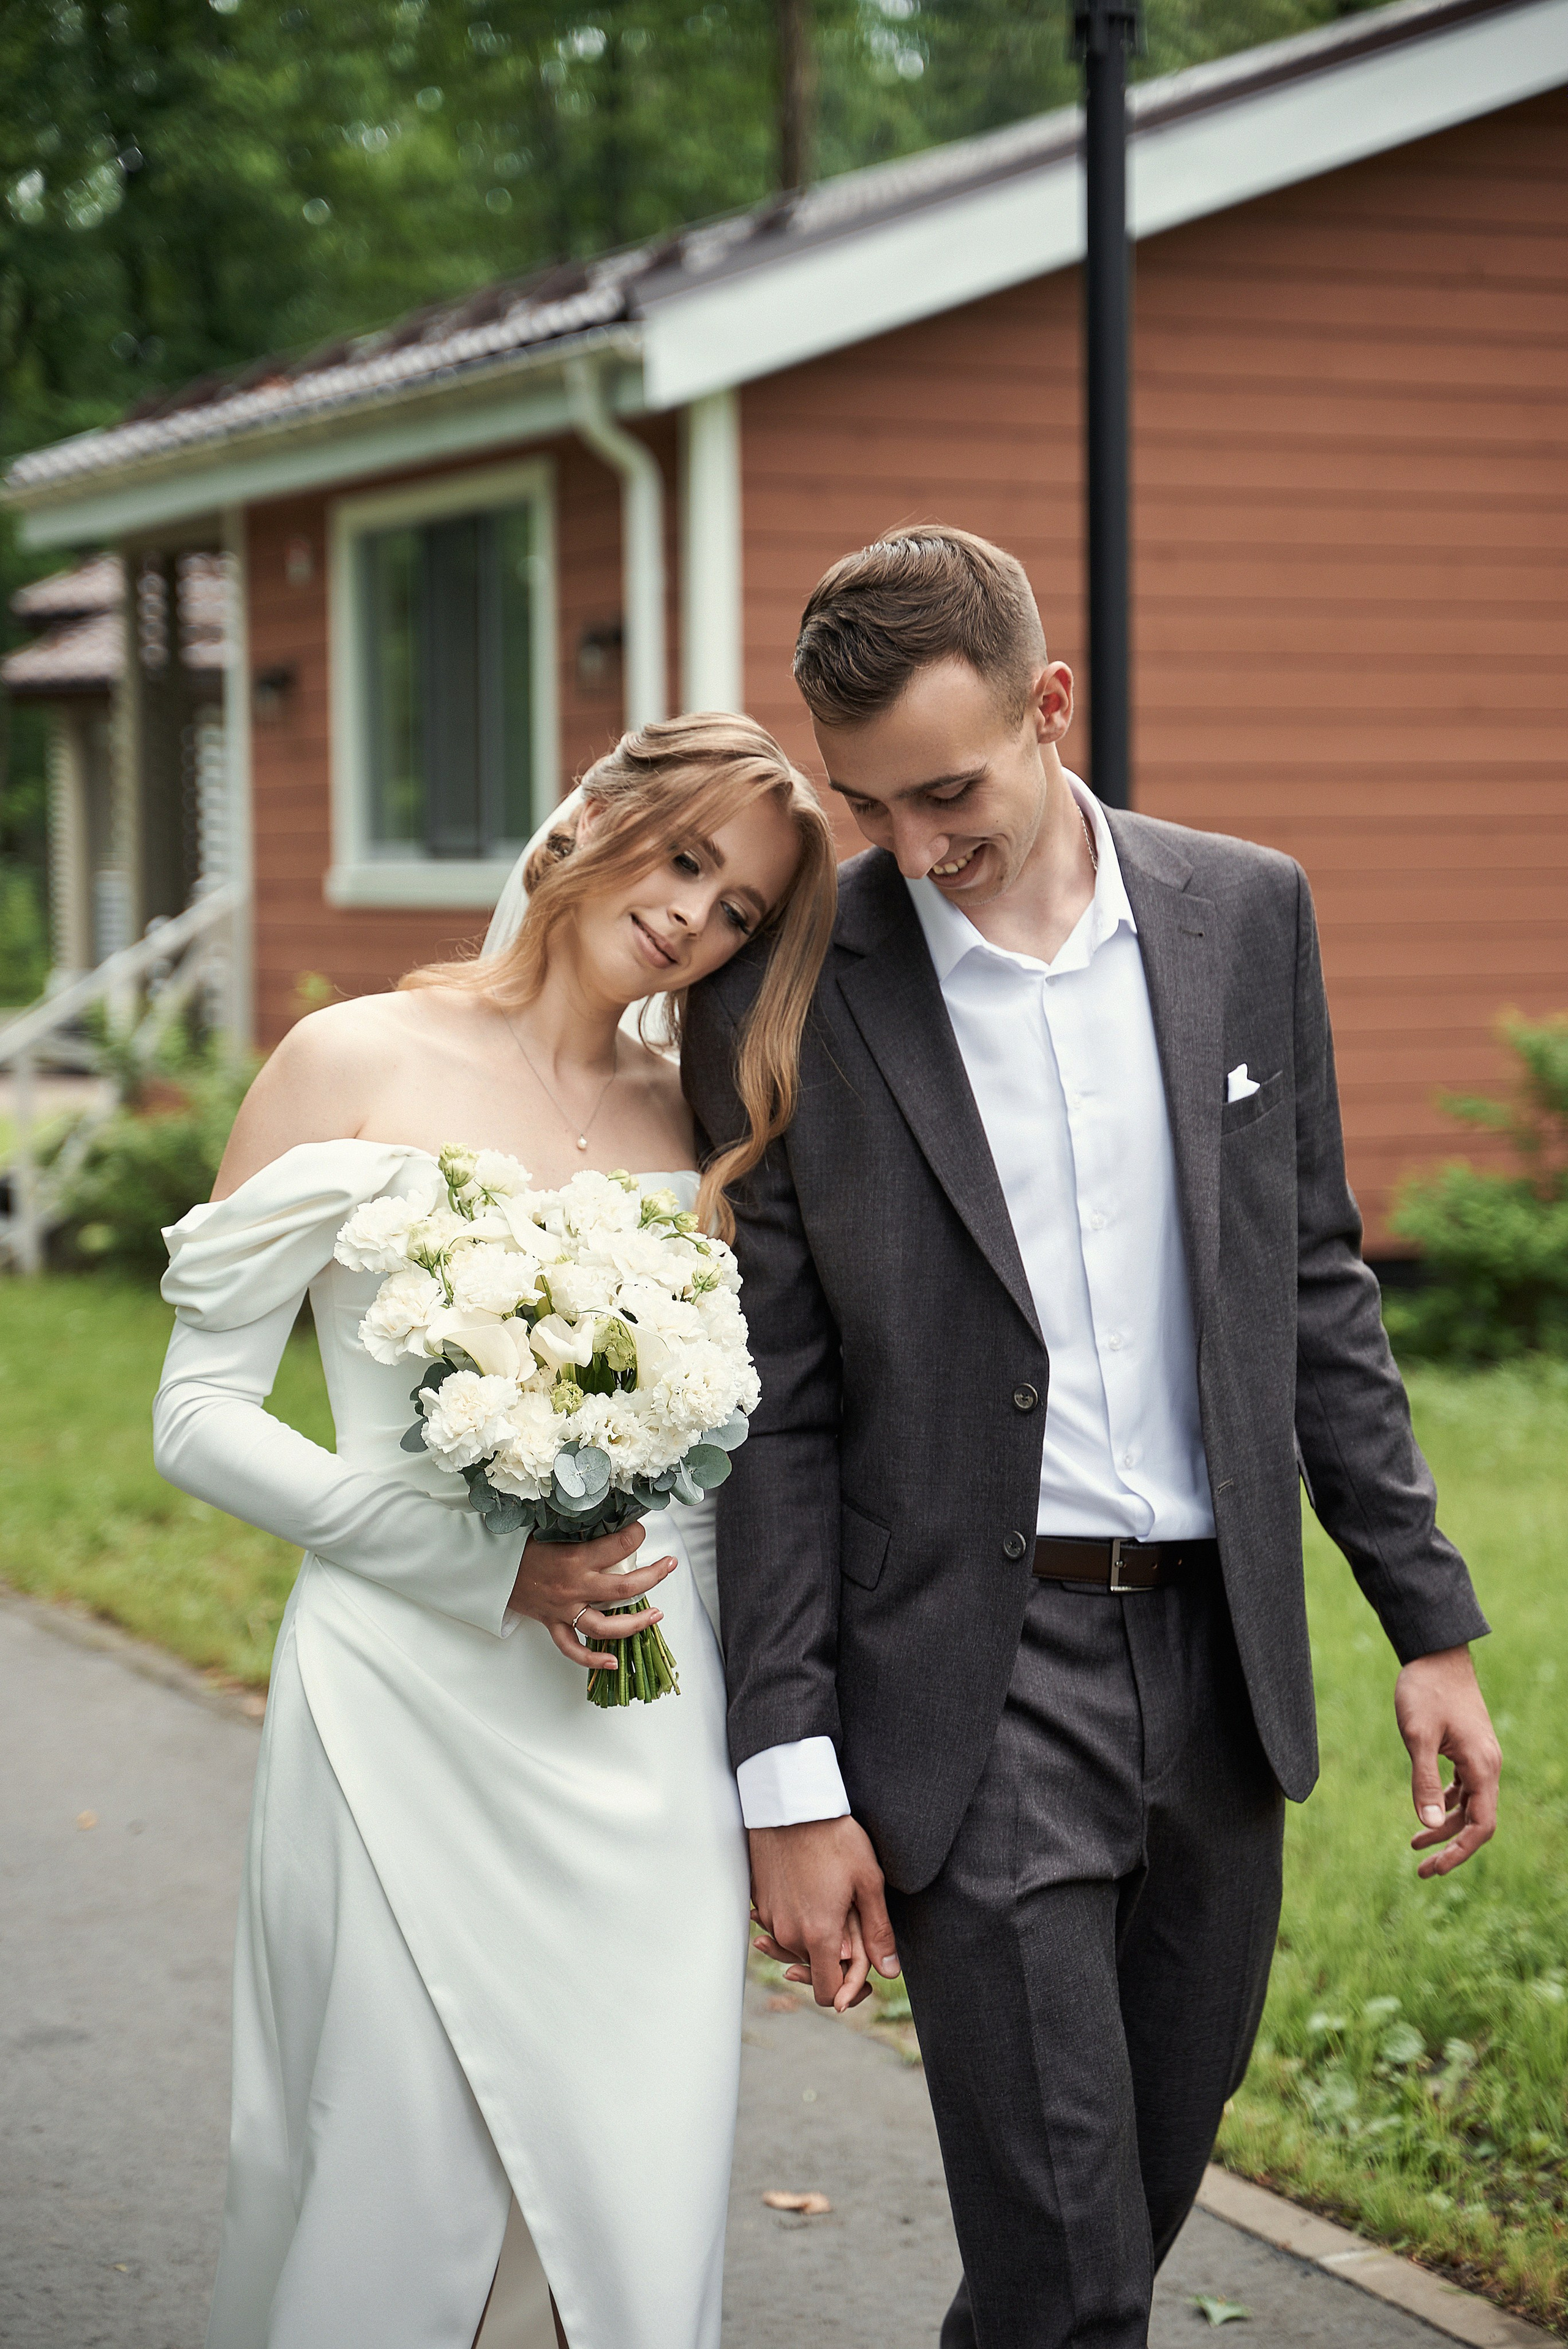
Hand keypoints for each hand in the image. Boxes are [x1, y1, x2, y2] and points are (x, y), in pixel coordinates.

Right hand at [508, 1523, 676, 1671]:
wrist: (489, 1569)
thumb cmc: (520, 1546)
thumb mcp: (550, 1529)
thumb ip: (580, 1528)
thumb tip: (609, 1515)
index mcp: (575, 1558)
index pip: (618, 1545)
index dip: (636, 1534)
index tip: (642, 1529)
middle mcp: (574, 1587)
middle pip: (624, 1587)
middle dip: (653, 1576)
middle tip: (669, 1565)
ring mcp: (564, 1610)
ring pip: (606, 1625)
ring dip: (635, 1622)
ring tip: (657, 1614)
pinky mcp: (553, 1624)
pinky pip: (573, 1648)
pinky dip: (593, 1660)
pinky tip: (613, 1663)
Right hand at [749, 1816, 899, 2013]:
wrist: (791, 1805)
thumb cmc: (834, 1838)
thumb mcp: (868, 1882)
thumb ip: (878, 1932)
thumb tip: (891, 1972)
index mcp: (819, 1935)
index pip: (828, 1993)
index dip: (849, 1993)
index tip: (863, 1979)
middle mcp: (789, 1934)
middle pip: (813, 1969)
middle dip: (834, 1958)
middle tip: (852, 1924)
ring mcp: (769, 1919)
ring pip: (795, 1948)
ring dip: (813, 1939)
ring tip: (832, 1908)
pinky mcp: (758, 1901)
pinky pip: (779, 1927)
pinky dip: (795, 1922)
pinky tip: (809, 1898)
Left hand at [1394, 1645, 1501, 1877]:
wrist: (1435, 1654)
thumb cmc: (1425, 1690)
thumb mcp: (1417, 1735)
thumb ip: (1423, 1780)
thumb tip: (1428, 1824)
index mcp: (1482, 1766)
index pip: (1481, 1825)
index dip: (1460, 1851)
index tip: (1435, 1868)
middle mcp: (1488, 1765)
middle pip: (1477, 1821)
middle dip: (1451, 1847)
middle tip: (1422, 1870)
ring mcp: (1480, 1757)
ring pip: (1469, 1806)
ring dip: (1446, 1828)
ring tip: (1415, 1847)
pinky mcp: (1468, 1749)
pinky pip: (1464, 1789)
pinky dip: (1447, 1805)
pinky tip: (1427, 1813)